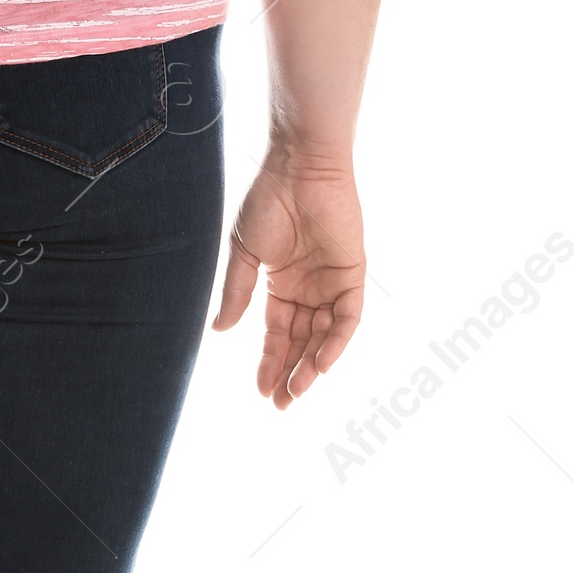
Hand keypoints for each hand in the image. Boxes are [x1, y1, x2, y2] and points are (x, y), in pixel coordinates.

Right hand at [212, 156, 364, 408]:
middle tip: (280, 405)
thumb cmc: (267, 201)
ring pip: (325, 336)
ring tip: (297, 392)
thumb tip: (221, 332)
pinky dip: (336, 342)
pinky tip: (321, 365)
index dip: (269, 362)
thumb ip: (236, 293)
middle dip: (291, 373)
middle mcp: (308, 289)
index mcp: (280, 285)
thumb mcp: (244, 254)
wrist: (297, 167)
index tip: (260, 391)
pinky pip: (348, 318)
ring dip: (312, 365)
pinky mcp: (352, 274)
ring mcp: (331, 283)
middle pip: (302, 341)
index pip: (277, 334)